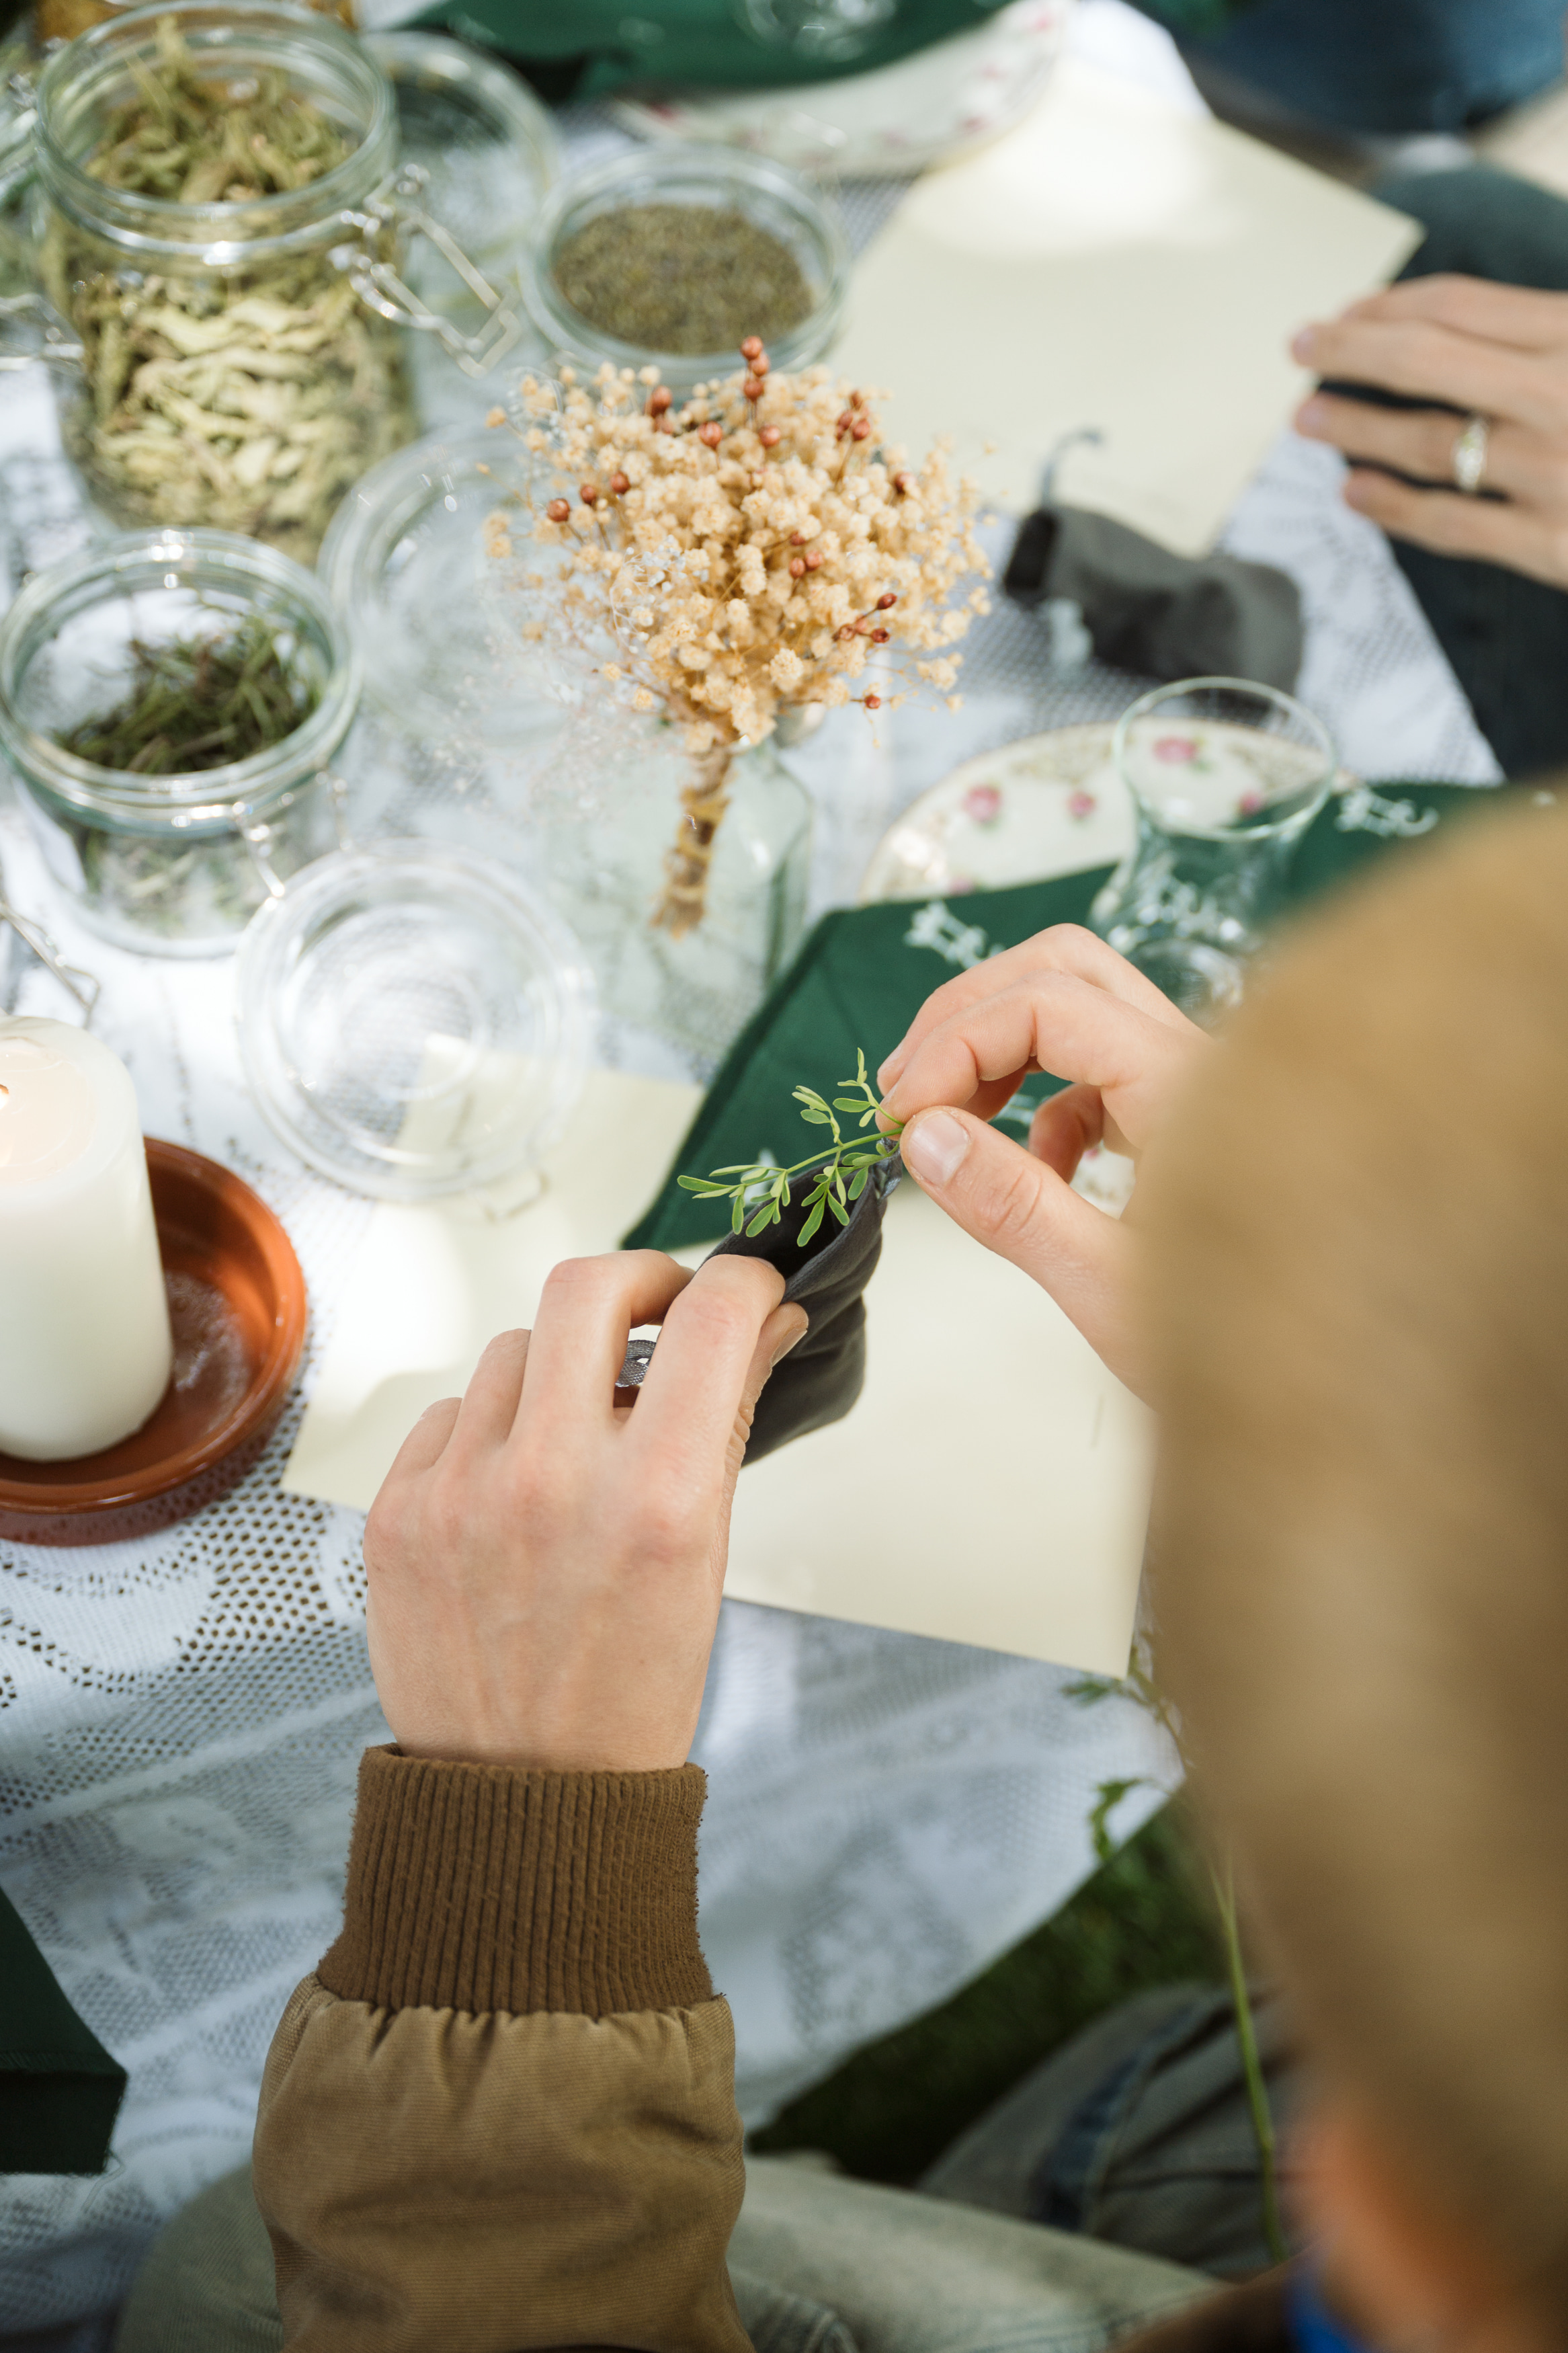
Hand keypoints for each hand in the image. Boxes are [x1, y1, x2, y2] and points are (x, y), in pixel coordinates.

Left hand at [362, 1252, 806, 1772]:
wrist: (522, 1798)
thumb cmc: (627, 1691)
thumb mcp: (705, 1561)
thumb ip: (723, 1424)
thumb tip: (760, 1324)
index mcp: (655, 1501)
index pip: (708, 1319)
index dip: (741, 1281)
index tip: (745, 1287)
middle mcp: (552, 1481)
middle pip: (587, 1286)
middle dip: (639, 1279)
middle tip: (659, 1308)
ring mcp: (461, 1491)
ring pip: (516, 1349)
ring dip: (560, 1371)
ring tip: (579, 1437)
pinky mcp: (397, 1510)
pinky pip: (451, 1412)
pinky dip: (491, 1431)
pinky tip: (514, 1489)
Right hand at [877, 925, 1206, 1386]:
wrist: (1336, 1391)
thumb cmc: (1252, 1353)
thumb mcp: (1111, 1288)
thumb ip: (1014, 1206)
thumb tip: (923, 1135)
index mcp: (1187, 1089)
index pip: (1046, 1004)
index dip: (955, 1046)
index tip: (901, 1121)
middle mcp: (1199, 1065)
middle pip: (1064, 970)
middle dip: (970, 1016)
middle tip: (906, 1094)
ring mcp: (1196, 1088)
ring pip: (1082, 1007)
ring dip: (1002, 1047)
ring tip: (946, 1120)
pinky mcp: (1189, 1121)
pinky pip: (1101, 1071)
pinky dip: (1043, 1100)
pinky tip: (1032, 1174)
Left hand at [1291, 275, 1567, 589]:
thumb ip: (1545, 333)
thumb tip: (1457, 324)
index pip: (1461, 306)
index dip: (1389, 306)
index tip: (1343, 312)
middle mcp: (1564, 393)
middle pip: (1426, 360)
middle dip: (1349, 350)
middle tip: (1297, 348)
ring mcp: (1555, 472)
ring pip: (1426, 443)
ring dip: (1355, 429)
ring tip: (1311, 418)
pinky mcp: (1553, 545)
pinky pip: (1450, 524)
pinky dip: (1391, 507)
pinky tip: (1354, 492)